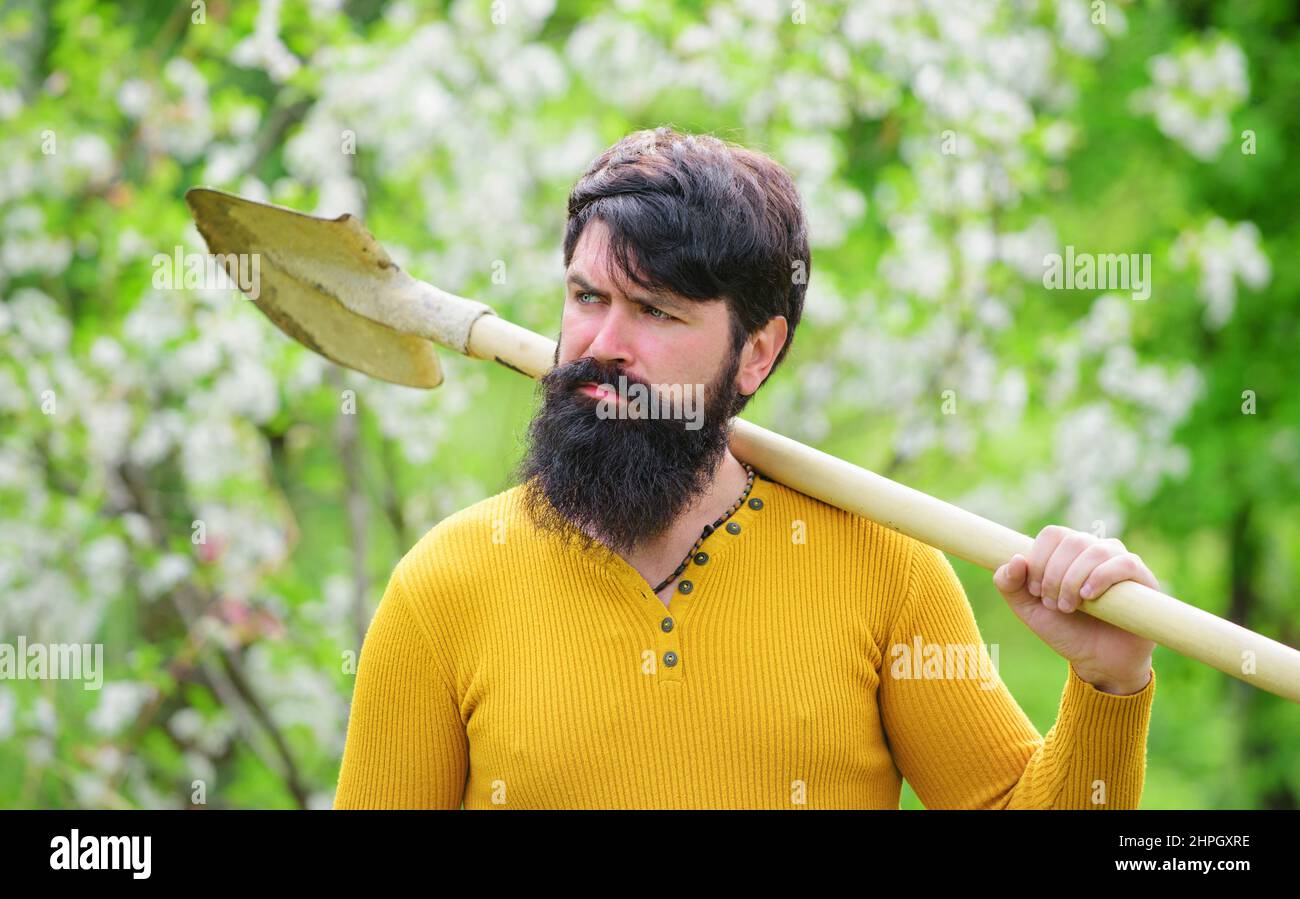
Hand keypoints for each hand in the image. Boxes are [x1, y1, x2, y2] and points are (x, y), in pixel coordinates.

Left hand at [993, 526, 1156, 694]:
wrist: (1099, 661)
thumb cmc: (1065, 630)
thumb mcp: (1028, 610)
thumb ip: (1009, 585)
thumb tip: (1015, 559)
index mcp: (1067, 551)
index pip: (1052, 534)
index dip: (1039, 559)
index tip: (1034, 591)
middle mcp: (1094, 549)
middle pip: (1072, 540)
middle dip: (1054, 575)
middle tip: (1052, 604)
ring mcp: (1119, 561)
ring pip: (1095, 550)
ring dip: (1074, 579)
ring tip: (1069, 607)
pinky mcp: (1142, 578)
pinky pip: (1124, 563)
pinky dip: (1101, 577)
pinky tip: (1089, 596)